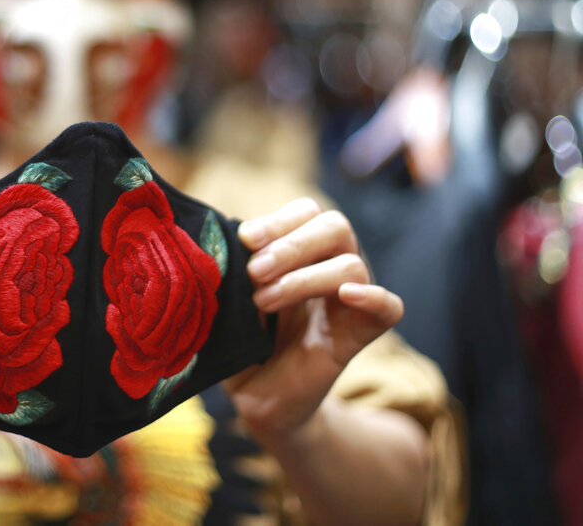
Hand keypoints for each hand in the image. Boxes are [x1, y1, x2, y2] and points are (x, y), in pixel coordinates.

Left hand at [223, 198, 403, 445]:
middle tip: (255, 272)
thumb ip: (232, 273)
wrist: (259, 398)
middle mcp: (328, 269)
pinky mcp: (358, 336)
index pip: (306, 213)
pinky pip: (389, 309)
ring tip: (264, 301)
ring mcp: (346, 302)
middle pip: (335, 227)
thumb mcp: (229, 302)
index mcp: (299, 254)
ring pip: (351, 264)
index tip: (245, 240)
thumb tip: (223, 246)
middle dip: (292, 243)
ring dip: (304, 277)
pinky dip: (374, 297)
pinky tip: (347, 296)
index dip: (279, 220)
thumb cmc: (242, 342)